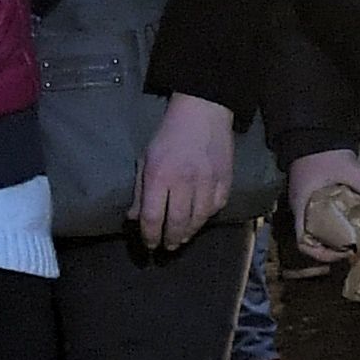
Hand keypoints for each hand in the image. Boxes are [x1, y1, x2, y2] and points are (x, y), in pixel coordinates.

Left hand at [131, 93, 238, 250]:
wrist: (202, 112)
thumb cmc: (168, 136)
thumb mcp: (145, 159)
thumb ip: (139, 191)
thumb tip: (133, 218)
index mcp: (159, 175)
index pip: (153, 217)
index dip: (150, 236)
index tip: (149, 245)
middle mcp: (184, 182)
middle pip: (177, 223)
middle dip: (170, 239)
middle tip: (167, 247)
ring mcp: (208, 182)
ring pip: (199, 219)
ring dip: (189, 233)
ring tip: (182, 238)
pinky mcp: (225, 180)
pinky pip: (217, 207)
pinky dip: (207, 216)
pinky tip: (199, 218)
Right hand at [287, 145, 359, 262]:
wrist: (312, 130)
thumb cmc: (323, 152)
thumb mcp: (350, 169)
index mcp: (301, 207)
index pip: (303, 243)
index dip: (321, 254)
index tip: (342, 253)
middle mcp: (300, 207)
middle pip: (313, 237)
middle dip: (333, 245)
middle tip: (355, 244)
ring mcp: (306, 199)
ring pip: (318, 225)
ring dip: (336, 231)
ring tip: (357, 231)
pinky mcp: (313, 191)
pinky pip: (323, 212)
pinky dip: (337, 217)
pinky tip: (354, 213)